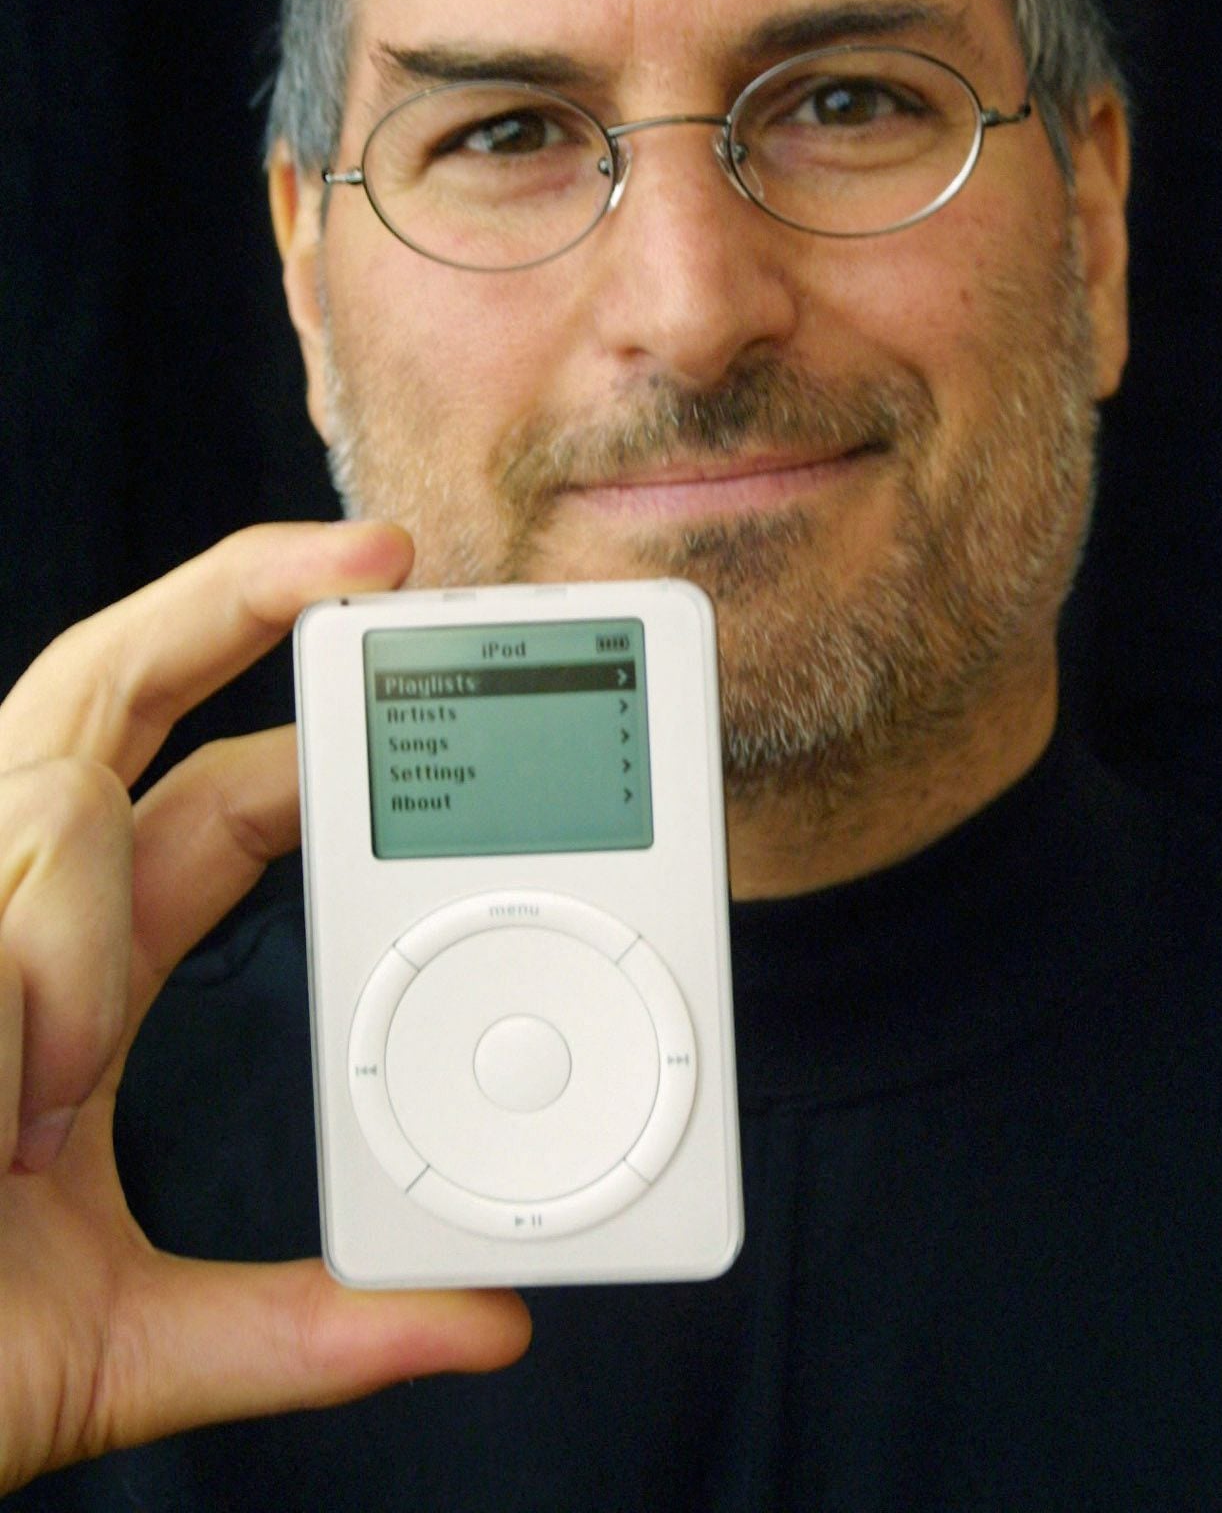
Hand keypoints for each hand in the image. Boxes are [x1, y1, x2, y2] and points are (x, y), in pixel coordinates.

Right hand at [0, 523, 530, 1489]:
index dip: (301, 732)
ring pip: (65, 797)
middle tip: (382, 557)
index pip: (200, 797)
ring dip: (70, 955)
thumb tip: (490, 1323)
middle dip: (243, 594)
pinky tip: (1, 1096)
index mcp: (73, 976)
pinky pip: (9, 869)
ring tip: (22, 1113)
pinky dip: (27, 980)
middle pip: (116, 685)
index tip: (407, 681)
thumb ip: (307, 1328)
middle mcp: (2, 911)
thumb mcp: (130, 1347)